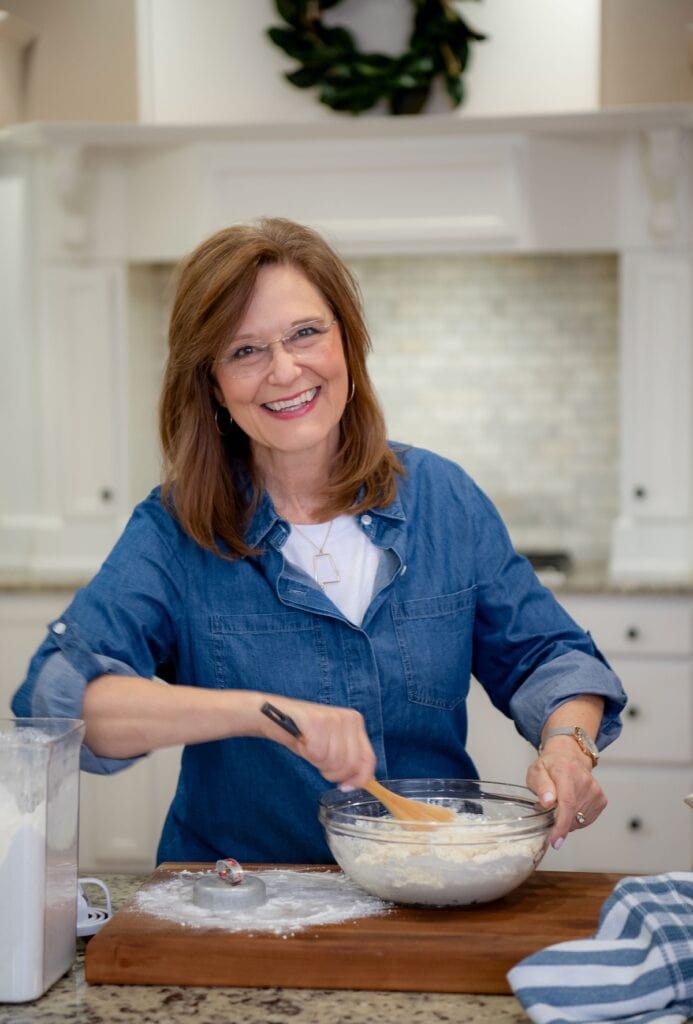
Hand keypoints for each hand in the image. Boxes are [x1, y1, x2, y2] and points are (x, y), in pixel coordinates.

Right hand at [258, 695, 376, 789]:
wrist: (272, 713)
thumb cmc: (302, 733)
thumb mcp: (330, 745)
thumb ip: (346, 759)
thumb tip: (356, 782)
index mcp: (356, 723)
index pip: (368, 758)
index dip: (359, 779)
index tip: (345, 787)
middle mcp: (349, 718)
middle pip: (350, 764)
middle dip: (332, 773)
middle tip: (318, 762)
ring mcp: (334, 718)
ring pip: (334, 761)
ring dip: (317, 762)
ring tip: (309, 748)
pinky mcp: (317, 720)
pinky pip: (318, 753)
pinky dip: (308, 754)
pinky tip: (303, 742)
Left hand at [526, 736, 606, 848]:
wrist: (568, 757)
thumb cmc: (550, 766)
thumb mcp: (536, 772)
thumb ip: (541, 787)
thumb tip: (547, 802)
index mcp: (566, 772)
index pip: (567, 802)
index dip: (561, 825)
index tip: (555, 840)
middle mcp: (585, 781)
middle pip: (572, 815)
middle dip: (558, 821)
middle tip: (550, 810)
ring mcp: (595, 791)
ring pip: (579, 821)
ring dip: (567, 820)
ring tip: (560, 804)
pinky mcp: (601, 799)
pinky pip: (587, 820)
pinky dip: (576, 819)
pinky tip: (571, 806)